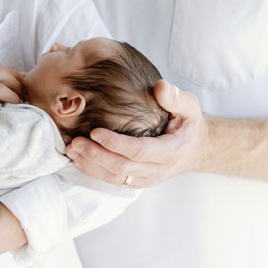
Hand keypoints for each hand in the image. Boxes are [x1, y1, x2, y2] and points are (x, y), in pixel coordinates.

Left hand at [65, 80, 210, 187]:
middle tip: (74, 142)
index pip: (139, 151)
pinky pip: (114, 180)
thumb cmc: (190, 123)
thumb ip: (176, 97)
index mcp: (170, 152)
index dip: (116, 143)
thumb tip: (161, 87)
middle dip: (96, 156)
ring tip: (71, 150)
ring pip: (115, 177)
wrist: (197, 150)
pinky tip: (79, 160)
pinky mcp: (137, 181)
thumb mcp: (190, 106)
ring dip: (91, 165)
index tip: (95, 131)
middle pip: (122, 167)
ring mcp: (147, 178)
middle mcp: (158, 170)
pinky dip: (94, 171)